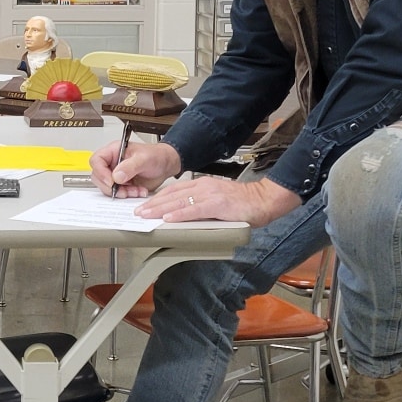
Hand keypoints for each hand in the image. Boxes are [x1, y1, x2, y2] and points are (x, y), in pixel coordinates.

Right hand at [92, 139, 179, 197]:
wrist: (166, 165)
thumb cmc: (156, 156)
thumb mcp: (144, 158)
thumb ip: (130, 166)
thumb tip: (116, 176)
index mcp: (114, 151)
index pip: (97, 160)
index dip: (101, 172)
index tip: (112, 181)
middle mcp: (112, 163)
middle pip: (99, 177)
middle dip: (110, 187)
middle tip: (123, 190)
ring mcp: (116, 175)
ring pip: (107, 187)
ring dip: (121, 193)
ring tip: (136, 190)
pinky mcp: (122, 185)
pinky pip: (118, 193)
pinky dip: (128, 195)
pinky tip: (139, 191)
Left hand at [136, 174, 301, 225]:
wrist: (264, 200)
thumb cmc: (243, 202)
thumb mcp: (216, 199)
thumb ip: (200, 204)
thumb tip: (183, 213)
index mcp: (202, 184)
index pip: (174, 190)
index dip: (157, 198)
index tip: (144, 205)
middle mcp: (204, 186)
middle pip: (172, 194)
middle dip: (153, 204)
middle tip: (138, 212)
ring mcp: (210, 194)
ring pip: (179, 201)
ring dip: (160, 209)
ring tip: (146, 215)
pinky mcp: (218, 205)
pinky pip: (194, 210)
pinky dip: (180, 214)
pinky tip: (168, 218)